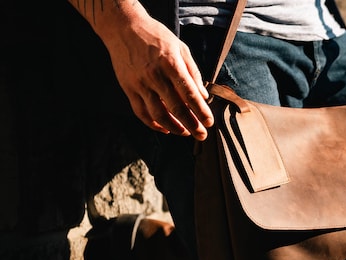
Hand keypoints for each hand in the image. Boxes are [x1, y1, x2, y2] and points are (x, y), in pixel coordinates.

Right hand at [84, 2, 213, 139]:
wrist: (124, 27)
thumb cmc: (156, 37)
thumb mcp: (180, 48)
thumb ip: (193, 72)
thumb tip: (203, 96)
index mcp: (171, 64)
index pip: (190, 94)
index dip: (201, 111)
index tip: (209, 123)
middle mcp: (155, 76)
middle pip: (176, 108)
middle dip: (192, 125)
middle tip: (202, 135)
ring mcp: (140, 84)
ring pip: (158, 114)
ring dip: (174, 128)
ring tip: (185, 132)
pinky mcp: (128, 88)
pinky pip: (141, 112)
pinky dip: (153, 124)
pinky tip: (165, 128)